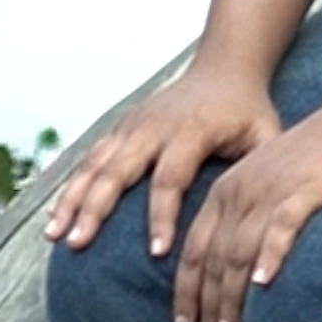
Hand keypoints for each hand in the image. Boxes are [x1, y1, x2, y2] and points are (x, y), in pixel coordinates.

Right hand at [44, 60, 281, 258]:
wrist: (224, 69)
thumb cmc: (247, 111)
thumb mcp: (265, 136)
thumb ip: (263, 172)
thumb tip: (263, 222)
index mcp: (191, 130)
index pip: (170, 177)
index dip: (162, 215)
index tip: (155, 251)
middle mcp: (154, 126)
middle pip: (118, 170)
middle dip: (96, 209)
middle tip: (80, 243)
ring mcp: (132, 126)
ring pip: (95, 165)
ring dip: (73, 200)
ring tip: (57, 236)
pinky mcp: (120, 129)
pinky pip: (89, 160)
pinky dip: (70, 188)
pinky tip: (56, 217)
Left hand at [171, 106, 321, 321]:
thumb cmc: (314, 160)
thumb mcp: (268, 185)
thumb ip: (246, 220)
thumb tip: (237, 272)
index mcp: (225, 191)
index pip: (194, 250)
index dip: (186, 291)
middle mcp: (239, 192)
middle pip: (212, 257)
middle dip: (206, 304)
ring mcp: (269, 191)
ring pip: (239, 251)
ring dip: (231, 296)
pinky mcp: (303, 190)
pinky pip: (280, 227)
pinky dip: (269, 256)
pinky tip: (264, 284)